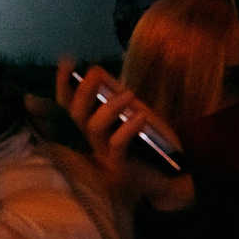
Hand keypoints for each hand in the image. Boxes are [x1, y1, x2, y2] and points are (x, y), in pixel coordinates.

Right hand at [54, 55, 194, 213]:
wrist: (175, 178)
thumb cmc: (154, 144)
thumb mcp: (136, 113)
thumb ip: (118, 97)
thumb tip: (97, 71)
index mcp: (94, 127)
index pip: (69, 104)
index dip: (64, 83)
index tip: (68, 60)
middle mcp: (94, 140)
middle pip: (76, 114)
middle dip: (83, 90)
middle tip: (97, 73)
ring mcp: (105, 154)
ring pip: (94, 127)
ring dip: (110, 106)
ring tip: (129, 94)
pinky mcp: (120, 166)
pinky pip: (117, 144)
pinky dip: (127, 127)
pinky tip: (141, 116)